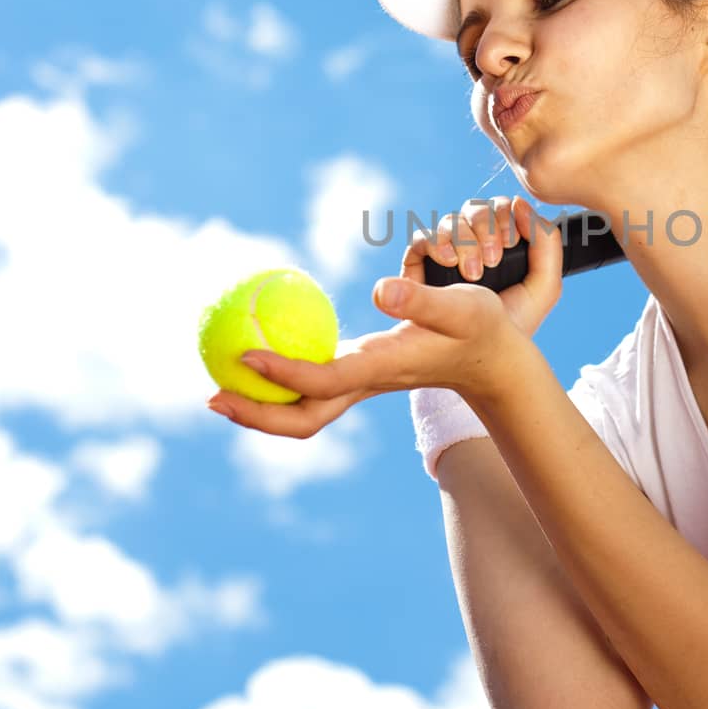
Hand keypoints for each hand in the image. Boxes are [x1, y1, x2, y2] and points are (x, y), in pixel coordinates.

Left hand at [207, 274, 530, 437]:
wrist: (496, 361)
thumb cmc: (482, 329)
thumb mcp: (462, 306)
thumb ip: (420, 300)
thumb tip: (376, 290)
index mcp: (382, 369)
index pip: (322, 381)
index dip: (282, 374)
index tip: (245, 356)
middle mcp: (365, 384)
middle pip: (303, 418)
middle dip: (256, 415)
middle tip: (211, 395)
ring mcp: (360, 386)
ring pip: (303, 412)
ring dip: (260, 408)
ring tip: (218, 387)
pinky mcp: (359, 378)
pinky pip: (310, 390)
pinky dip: (279, 385)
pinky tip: (258, 360)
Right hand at [405, 194, 562, 337]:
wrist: (485, 357)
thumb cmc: (513, 324)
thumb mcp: (544, 286)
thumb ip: (547, 242)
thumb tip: (520, 204)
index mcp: (502, 244)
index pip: (501, 210)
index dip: (505, 217)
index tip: (511, 242)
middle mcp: (472, 244)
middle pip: (475, 210)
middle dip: (486, 228)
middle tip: (492, 260)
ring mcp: (445, 253)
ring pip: (451, 222)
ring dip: (464, 239)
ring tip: (473, 272)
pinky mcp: (419, 267)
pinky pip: (422, 238)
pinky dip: (436, 242)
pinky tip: (449, 261)